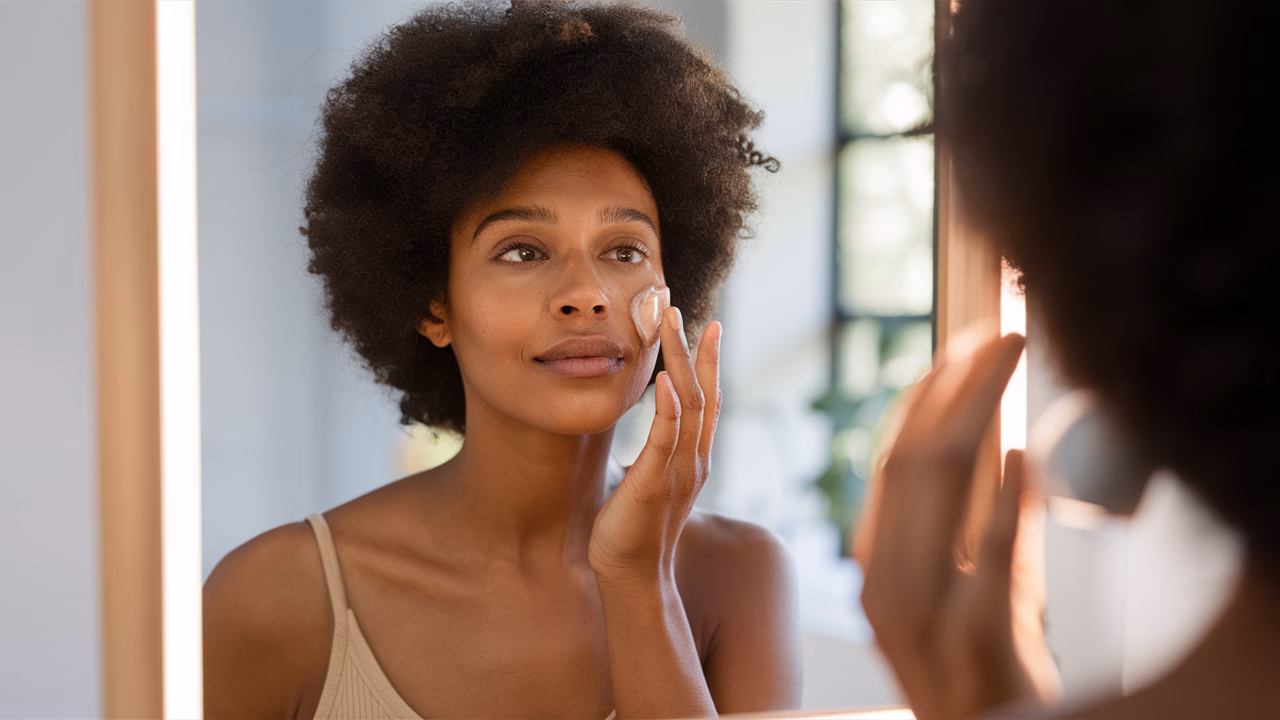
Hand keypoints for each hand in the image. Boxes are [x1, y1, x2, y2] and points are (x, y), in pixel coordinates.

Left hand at [589, 306, 721, 587]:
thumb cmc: (632, 532)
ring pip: (687, 404)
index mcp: (692, 458)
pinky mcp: (655, 482)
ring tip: (671, 323)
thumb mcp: (645, 485)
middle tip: (683, 308)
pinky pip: (666, 438)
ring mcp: (678, 470)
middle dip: (694, 348)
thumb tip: (630, 449)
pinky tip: (663, 379)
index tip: (707, 327)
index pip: (706, 400)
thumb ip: (646, 461)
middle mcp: (694, 459)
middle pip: (702, 392)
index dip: (707, 362)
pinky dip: (668, 407)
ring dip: (680, 361)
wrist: (633, 577)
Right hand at [856, 332, 1059, 717]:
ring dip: (978, 407)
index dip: (927, 398)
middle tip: (992, 333)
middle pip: (911, 458)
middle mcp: (884, 584)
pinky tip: (1020, 451)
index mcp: (874, 569)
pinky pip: (990, 550)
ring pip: (938, 485)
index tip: (960, 352)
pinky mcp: (977, 635)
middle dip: (953, 384)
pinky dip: (1005, 494)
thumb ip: (974, 523)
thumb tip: (999, 438)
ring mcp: (925, 611)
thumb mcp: (962, 592)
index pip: (892, 463)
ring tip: (1008, 357)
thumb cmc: (985, 672)